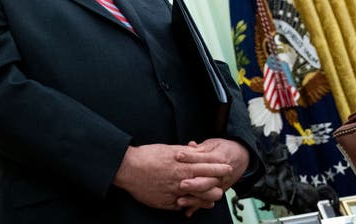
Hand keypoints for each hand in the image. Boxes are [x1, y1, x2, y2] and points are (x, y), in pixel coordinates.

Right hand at [113, 144, 232, 210]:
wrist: (127, 168)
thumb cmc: (146, 156)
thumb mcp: (168, 149)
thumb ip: (185, 152)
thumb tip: (198, 151)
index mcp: (183, 166)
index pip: (209, 168)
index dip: (220, 168)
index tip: (227, 168)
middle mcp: (181, 181)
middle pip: (209, 188)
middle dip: (217, 187)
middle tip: (221, 186)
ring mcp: (174, 194)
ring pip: (198, 200)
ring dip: (205, 198)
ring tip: (210, 198)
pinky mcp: (166, 203)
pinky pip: (182, 206)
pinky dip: (188, 204)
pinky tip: (190, 203)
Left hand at [175, 139, 249, 215]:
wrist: (242, 156)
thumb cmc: (224, 148)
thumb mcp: (213, 144)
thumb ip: (200, 147)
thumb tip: (190, 145)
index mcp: (218, 158)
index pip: (204, 159)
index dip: (190, 157)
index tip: (177, 156)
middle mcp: (220, 174)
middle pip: (207, 180)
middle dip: (194, 184)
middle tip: (181, 184)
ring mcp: (220, 184)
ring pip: (207, 194)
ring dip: (194, 199)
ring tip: (180, 201)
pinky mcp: (218, 191)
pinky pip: (208, 201)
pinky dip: (197, 207)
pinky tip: (187, 212)